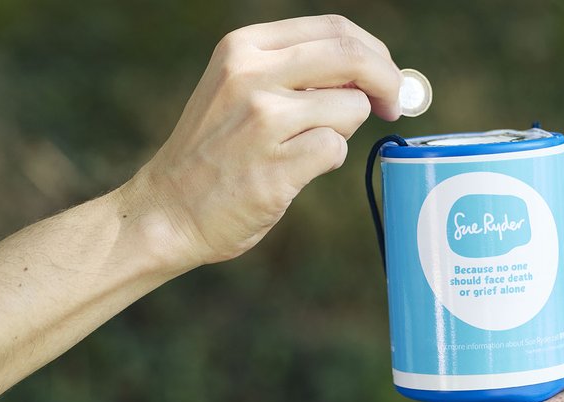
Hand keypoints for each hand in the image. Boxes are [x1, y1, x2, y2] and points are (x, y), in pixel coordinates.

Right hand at [121, 15, 401, 270]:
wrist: (169, 209)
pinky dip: (327, 162)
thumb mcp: (240, 88)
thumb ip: (297, 72)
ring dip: (344, 131)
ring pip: (350, 108)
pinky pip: (336, 150)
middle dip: (388, 81)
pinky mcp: (276, 165)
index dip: (374, 52)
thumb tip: (371, 74)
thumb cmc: (216, 152)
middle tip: (393, 105)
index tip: (387, 77)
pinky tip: (294, 171)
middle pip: (353, 57)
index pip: (334, 29)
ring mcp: (263, 119)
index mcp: (244, 47)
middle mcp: (251, 74)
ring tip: (302, 148)